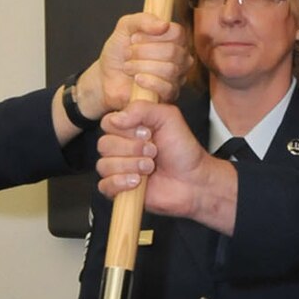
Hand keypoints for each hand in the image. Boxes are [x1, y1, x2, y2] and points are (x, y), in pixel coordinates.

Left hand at [60, 14, 187, 136]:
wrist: (105, 78)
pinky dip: (148, 82)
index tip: (134, 39)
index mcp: (173, 39)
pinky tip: (136, 79)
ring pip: (169, 69)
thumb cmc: (118, 53)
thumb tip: (164, 24)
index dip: (152, 35)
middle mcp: (180, 57)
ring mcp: (177, 77)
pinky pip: (167, 87)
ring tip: (128, 67)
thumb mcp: (125, 27)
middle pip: (172, 51)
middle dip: (142, 52)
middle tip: (127, 54)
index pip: (177, 32)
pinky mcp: (169, 95)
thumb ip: (143, 20)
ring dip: (141, 66)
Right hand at [96, 102, 237, 231]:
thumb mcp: (168, 118)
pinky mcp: (119, 189)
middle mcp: (121, 147)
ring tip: (150, 168)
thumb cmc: (183, 150)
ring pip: (104, 165)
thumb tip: (116, 117)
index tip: (147, 133)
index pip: (108, 123)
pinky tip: (137, 182)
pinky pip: (105, 186)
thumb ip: (142, 109)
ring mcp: (118, 169)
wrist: (194, 180)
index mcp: (129, 128)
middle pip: (104, 144)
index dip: (125, 129)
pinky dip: (120, 183)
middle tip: (154, 152)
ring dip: (130, 166)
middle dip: (132, 149)